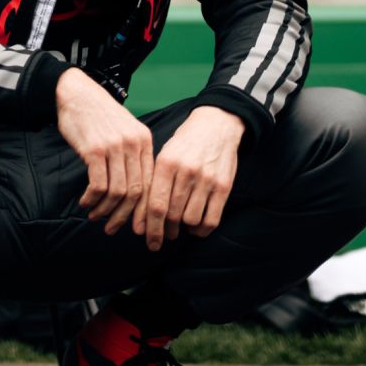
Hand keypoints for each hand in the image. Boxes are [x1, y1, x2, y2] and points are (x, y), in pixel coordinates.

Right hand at [55, 67, 155, 236]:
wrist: (76, 93)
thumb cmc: (99, 115)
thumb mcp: (125, 130)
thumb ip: (133, 155)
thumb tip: (136, 191)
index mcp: (145, 140)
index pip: (151, 183)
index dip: (144, 209)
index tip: (137, 227)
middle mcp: (133, 144)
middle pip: (136, 192)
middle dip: (124, 216)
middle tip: (112, 229)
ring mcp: (115, 146)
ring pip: (117, 192)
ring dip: (105, 210)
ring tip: (95, 215)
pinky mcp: (95, 149)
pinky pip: (98, 185)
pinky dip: (92, 199)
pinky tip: (85, 202)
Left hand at [140, 106, 244, 252]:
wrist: (216, 125)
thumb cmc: (185, 144)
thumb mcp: (165, 155)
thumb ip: (153, 183)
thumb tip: (142, 221)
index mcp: (167, 162)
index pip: (155, 204)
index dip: (150, 227)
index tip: (147, 240)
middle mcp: (186, 171)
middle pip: (172, 215)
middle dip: (165, 231)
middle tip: (164, 235)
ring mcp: (206, 179)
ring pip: (190, 220)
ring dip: (183, 229)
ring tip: (180, 226)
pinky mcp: (223, 186)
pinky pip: (211, 220)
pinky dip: (201, 230)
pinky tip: (196, 226)